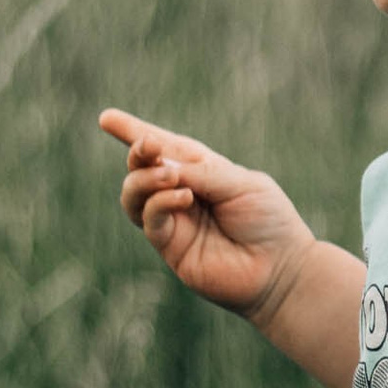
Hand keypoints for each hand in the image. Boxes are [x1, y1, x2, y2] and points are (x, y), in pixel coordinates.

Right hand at [98, 108, 317, 325]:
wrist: (281, 268)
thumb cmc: (269, 221)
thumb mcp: (241, 184)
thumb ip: (202, 173)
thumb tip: (164, 168)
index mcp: (202, 171)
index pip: (164, 148)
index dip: (134, 133)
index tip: (107, 118)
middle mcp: (182, 194)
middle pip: (142, 169)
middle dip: (138, 153)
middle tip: (148, 146)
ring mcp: (174, 221)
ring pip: (135, 195)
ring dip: (145, 178)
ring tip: (171, 175)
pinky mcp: (171, 247)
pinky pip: (151, 219)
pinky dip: (160, 202)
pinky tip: (184, 197)